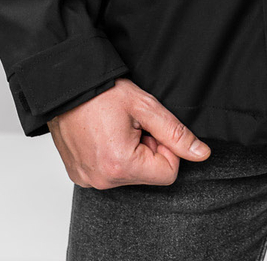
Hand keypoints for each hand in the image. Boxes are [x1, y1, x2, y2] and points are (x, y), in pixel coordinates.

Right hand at [48, 76, 210, 188]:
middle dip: (147, 149)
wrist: (64, 86)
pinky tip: (103, 134)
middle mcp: (102, 180)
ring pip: (129, 174)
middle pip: (148, 174)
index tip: (151, 127)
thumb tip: (201, 153)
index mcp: (121, 165)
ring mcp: (88, 180)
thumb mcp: (145, 106)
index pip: (168, 173)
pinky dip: (111, 156)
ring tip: (115, 127)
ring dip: (130, 152)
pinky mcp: (79, 176)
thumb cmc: (102, 92)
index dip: (166, 147)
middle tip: (131, 124)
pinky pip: (108, 173)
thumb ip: (176, 133)